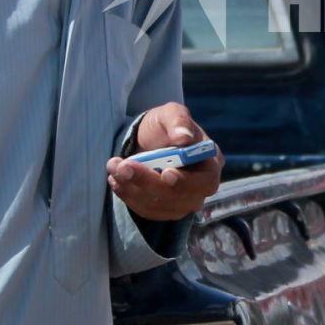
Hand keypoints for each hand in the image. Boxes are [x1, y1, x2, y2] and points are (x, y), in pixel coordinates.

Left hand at [108, 102, 222, 221]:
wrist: (147, 142)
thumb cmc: (164, 126)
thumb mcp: (170, 114)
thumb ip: (179, 120)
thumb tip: (184, 137)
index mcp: (211, 162)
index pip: (207, 181)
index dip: (186, 181)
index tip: (165, 173)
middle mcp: (201, 187)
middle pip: (180, 198)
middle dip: (148, 183)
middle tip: (122, 166)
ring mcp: (184, 201)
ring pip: (160, 205)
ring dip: (133, 188)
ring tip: (114, 168)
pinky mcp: (165, 209)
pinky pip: (147, 210)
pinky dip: (129, 196)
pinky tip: (116, 180)